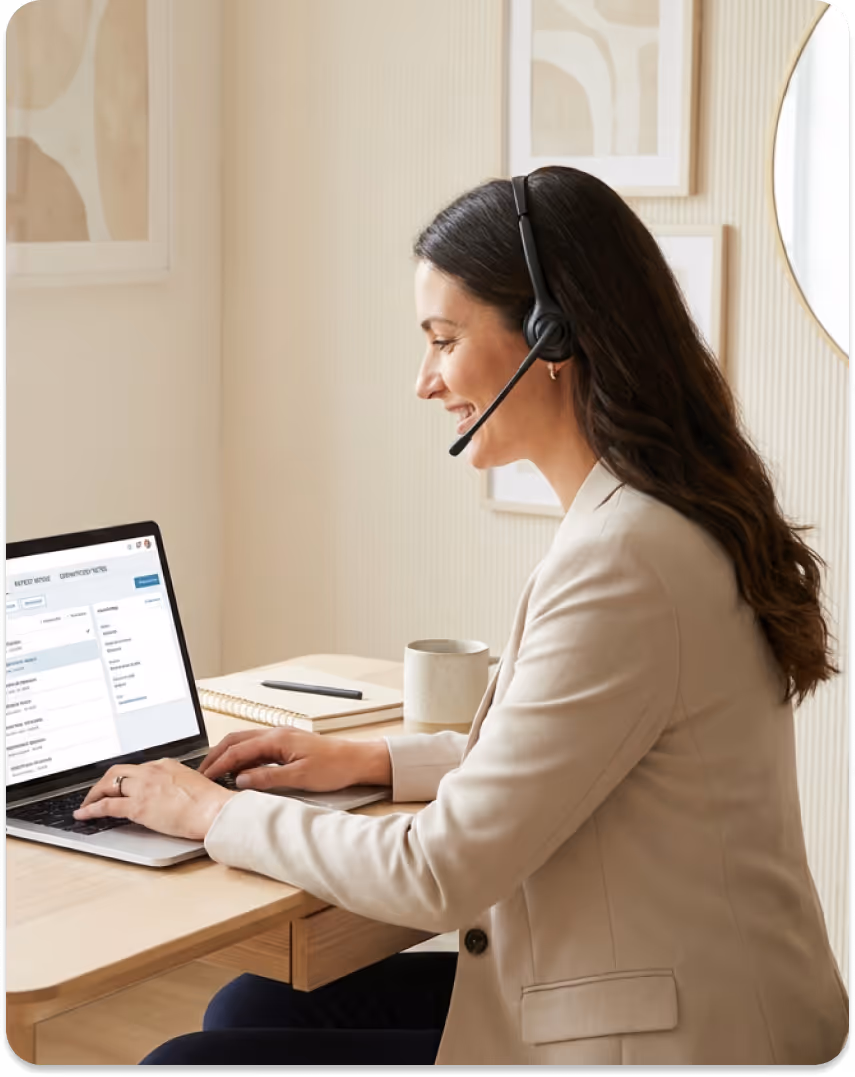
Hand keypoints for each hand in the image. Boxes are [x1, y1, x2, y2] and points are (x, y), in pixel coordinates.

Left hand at [73, 759, 235, 840]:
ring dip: (94, 794)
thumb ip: (175, 784)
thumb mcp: (192, 783)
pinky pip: (107, 806)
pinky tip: (84, 815)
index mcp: (165, 764)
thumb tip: (170, 795)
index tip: (119, 786)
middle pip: (117, 771)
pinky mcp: (138, 806)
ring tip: (87, 804)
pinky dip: (91, 809)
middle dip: (103, 783)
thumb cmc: (210, 802)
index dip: (124, 779)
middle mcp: (151, 771)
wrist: (215, 810)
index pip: (136, 768)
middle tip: (96, 793)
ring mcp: (143, 787)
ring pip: (108, 784)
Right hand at [198, 728, 390, 792]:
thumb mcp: (299, 778)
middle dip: (216, 755)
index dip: (219, 764)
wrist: (356, 759)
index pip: (238, 750)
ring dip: (228, 753)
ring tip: (215, 770)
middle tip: (202, 773)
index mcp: (277, 739)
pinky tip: (239, 767)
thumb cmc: (333, 767)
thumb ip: (267, 778)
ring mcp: (281, 736)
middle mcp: (276, 733)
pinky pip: (255, 745)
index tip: (205, 777)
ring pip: (244, 741)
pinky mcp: (286, 742)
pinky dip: (241, 754)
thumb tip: (241, 780)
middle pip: (236, 740)